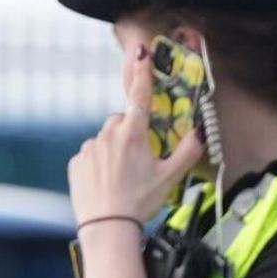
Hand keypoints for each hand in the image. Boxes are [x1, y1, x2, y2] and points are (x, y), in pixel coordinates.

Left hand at [67, 46, 207, 229]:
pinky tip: (106, 183)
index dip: (142, 72)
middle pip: (123, 122)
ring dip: (114, 150)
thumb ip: (188, 151)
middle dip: (131, 133)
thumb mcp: (171, 177)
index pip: (140, 96)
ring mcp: (89, 148)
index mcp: (133, 134)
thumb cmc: (140, 202)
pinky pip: (91, 155)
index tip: (140, 50)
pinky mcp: (76, 162)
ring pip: (106, 140)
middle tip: (140, 161)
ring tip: (122, 178)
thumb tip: (200, 132)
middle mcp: (108, 135)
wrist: (107, 227)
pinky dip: (99, 164)